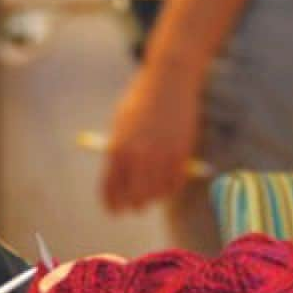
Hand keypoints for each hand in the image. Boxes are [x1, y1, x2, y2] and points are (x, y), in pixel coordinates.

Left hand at [98, 65, 204, 213]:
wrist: (169, 82)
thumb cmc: (141, 102)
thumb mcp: (121, 126)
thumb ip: (118, 154)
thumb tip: (119, 182)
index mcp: (117, 150)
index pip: (110, 189)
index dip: (111, 204)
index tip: (114, 211)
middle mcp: (138, 157)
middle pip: (134, 198)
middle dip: (133, 205)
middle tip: (134, 207)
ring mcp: (161, 157)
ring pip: (156, 194)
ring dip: (153, 197)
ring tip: (151, 194)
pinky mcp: (181, 154)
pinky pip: (175, 184)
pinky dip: (171, 188)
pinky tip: (167, 185)